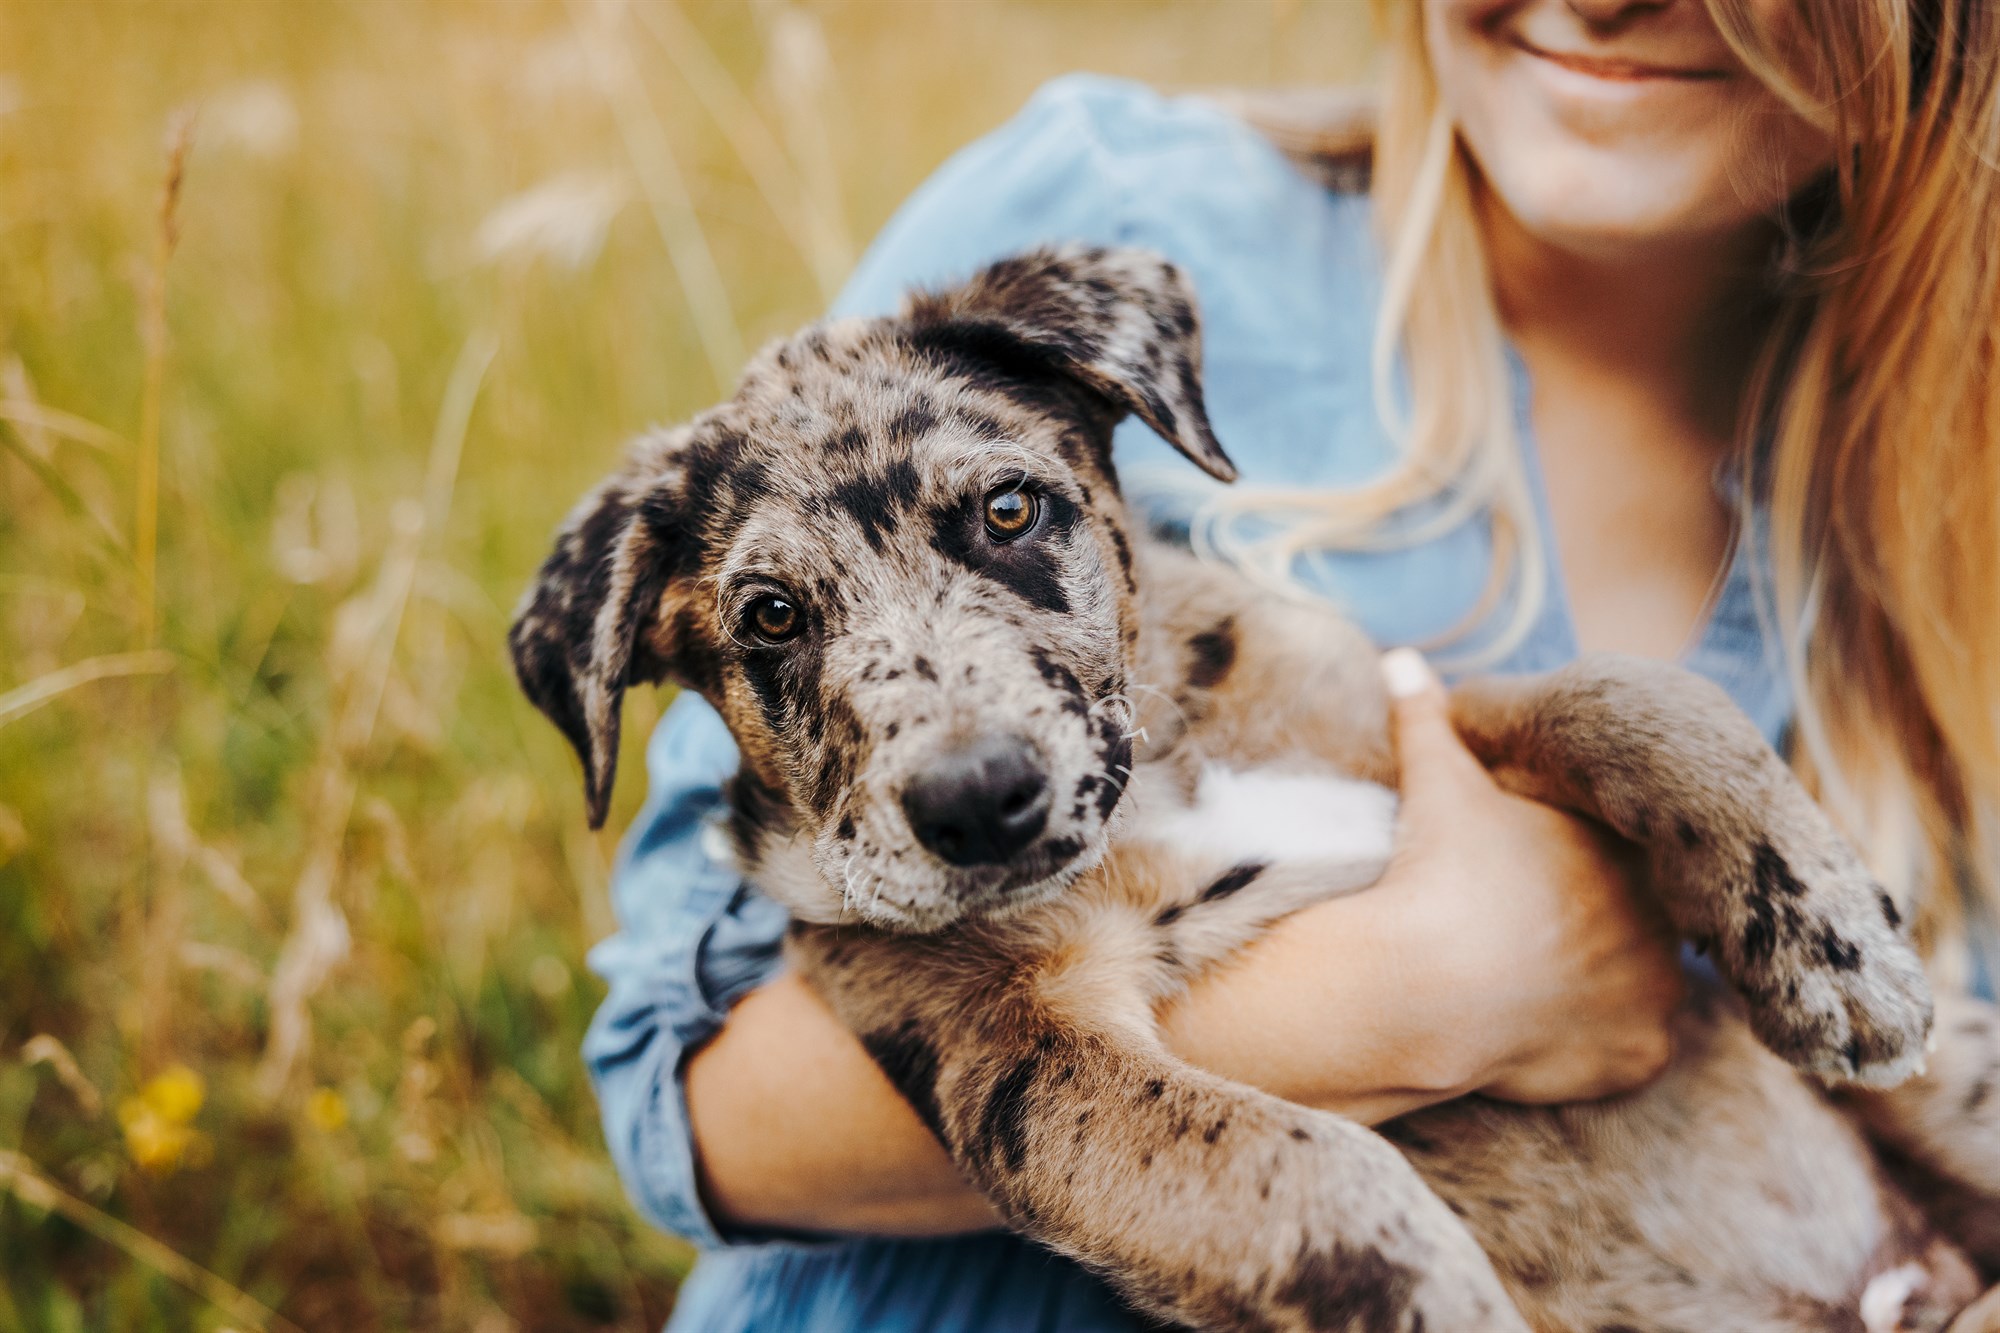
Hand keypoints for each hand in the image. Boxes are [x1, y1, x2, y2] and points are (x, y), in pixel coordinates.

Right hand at [1379, 649, 1684, 1103]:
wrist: (1424, 987)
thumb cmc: (1437, 874)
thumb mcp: (1435, 781)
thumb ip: (1427, 717)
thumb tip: (1398, 657)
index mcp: (1626, 844)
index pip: (1623, 849)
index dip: (1577, 862)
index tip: (1531, 877)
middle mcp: (1663, 915)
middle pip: (1639, 916)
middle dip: (1599, 922)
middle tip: (1529, 930)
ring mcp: (1659, 992)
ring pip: (1644, 984)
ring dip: (1608, 984)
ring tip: (1540, 981)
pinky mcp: (1641, 1058)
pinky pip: (1633, 1052)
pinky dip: (1600, 1047)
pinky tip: (1549, 1030)